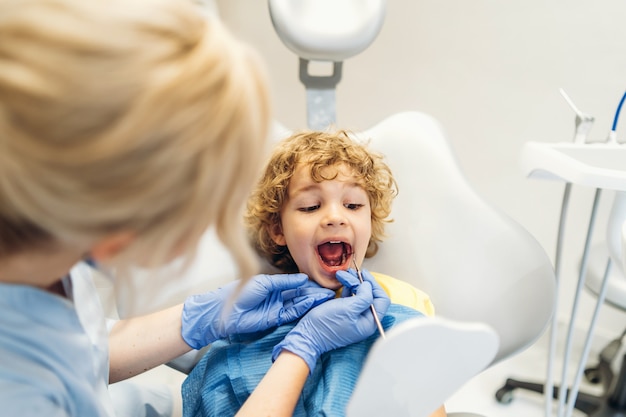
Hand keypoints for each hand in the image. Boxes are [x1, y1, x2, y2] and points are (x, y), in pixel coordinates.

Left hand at [181, 274, 334, 348]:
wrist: (227, 310)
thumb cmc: (242, 291)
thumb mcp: (265, 282)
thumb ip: (285, 281)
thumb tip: (303, 279)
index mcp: (275, 284)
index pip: (296, 284)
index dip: (309, 284)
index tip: (323, 282)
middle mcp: (279, 296)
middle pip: (300, 294)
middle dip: (314, 293)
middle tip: (330, 292)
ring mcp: (278, 307)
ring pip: (299, 303)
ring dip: (312, 301)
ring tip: (326, 298)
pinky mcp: (276, 318)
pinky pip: (292, 312)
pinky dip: (302, 308)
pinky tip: (312, 303)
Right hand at [272, 270, 389, 372]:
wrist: (308, 334)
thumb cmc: (327, 324)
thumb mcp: (349, 308)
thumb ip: (364, 296)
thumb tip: (368, 286)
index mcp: (370, 322)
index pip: (381, 300)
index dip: (373, 285)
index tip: (364, 275)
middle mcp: (364, 320)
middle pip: (370, 296)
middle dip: (361, 282)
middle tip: (351, 273)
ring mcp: (354, 316)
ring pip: (359, 295)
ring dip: (353, 283)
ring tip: (343, 274)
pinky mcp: (345, 313)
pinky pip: (351, 297)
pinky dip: (348, 288)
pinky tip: (342, 282)